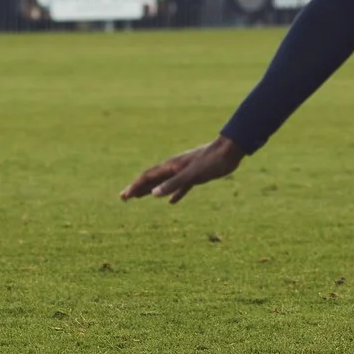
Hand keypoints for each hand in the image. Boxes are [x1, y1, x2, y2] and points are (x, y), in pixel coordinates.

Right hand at [120, 136, 244, 203]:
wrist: (230, 151)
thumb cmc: (212, 161)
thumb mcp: (192, 175)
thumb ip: (173, 184)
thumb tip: (153, 194)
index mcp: (171, 166)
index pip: (148, 177)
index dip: (135, 187)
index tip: (124, 196)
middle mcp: (175, 167)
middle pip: (152, 179)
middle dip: (138, 188)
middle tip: (124, 198)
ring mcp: (185, 170)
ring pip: (163, 182)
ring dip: (151, 190)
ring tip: (140, 197)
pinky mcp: (196, 175)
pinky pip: (180, 186)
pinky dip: (173, 194)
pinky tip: (171, 202)